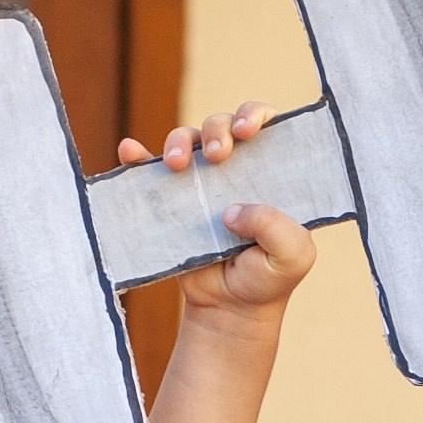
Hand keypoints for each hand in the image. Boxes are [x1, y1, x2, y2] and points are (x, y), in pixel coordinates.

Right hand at [114, 105, 315, 319]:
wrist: (230, 307)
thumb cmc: (269, 277)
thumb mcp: (292, 257)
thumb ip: (276, 228)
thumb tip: (231, 210)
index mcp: (270, 173)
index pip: (266, 125)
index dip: (255, 114)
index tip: (246, 130)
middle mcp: (237, 168)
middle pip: (222, 125)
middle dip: (217, 129)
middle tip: (218, 156)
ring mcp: (203, 181)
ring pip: (187, 139)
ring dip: (180, 141)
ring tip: (177, 165)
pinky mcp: (174, 198)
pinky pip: (151, 168)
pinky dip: (138, 156)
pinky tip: (130, 152)